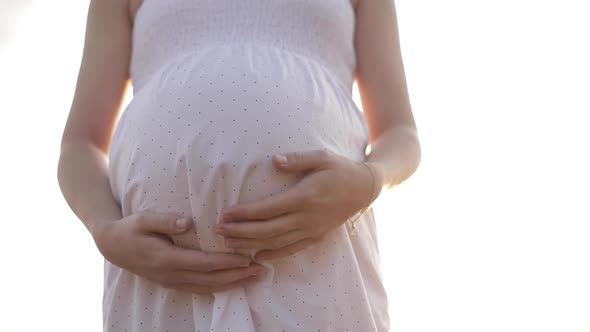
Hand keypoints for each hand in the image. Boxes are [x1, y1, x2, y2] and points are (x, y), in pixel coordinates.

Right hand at [93, 212, 266, 294]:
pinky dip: (221, 287)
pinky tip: (235, 282)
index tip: (248, 258)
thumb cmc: (131, 228)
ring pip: (209, 287)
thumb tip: (189, 221)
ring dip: (234, 283)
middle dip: (239, 276)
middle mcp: (172, 275)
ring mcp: (173, 282)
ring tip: (256, 277)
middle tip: (262, 270)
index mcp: (167, 259)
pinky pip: (201, 289)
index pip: (204, 263)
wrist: (112, 246)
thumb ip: (166, 220)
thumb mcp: (144, 219)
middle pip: (211, 279)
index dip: (227, 262)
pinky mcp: (174, 284)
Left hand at [215, 149, 374, 260]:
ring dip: (251, 245)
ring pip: (277, 242)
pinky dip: (274, 254)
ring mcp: (312, 230)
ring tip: (229, 244)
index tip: (224, 214)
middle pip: (267, 230)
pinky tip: (257, 256)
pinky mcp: (317, 236)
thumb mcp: (321, 157)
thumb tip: (274, 160)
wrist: (365, 188)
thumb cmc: (340, 169)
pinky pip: (292, 249)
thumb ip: (297, 159)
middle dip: (240, 232)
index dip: (244, 214)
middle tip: (218, 231)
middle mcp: (306, 217)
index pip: (267, 209)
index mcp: (304, 196)